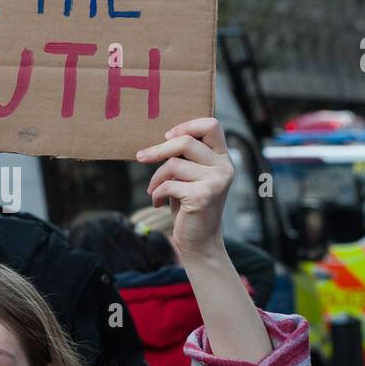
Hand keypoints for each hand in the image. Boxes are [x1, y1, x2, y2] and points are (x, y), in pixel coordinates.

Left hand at [136, 117, 233, 262]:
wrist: (199, 240)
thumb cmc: (189, 205)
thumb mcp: (190, 175)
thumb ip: (186, 156)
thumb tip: (164, 136)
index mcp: (222, 157)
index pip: (211, 125)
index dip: (186, 126)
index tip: (167, 136)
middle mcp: (224, 167)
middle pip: (186, 142)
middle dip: (158, 150)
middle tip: (140, 157)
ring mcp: (217, 181)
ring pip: (173, 164)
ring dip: (156, 178)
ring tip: (153, 190)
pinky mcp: (204, 196)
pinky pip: (169, 184)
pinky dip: (156, 193)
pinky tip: (157, 202)